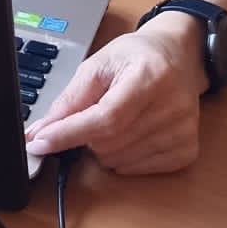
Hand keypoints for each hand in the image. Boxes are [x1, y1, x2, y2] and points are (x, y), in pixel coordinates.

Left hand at [24, 18, 206, 174]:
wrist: (179, 57)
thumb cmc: (137, 58)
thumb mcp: (99, 64)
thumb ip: (70, 99)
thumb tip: (40, 131)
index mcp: (150, 76)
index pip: (105, 118)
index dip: (69, 133)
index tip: (39, 142)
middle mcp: (172, 107)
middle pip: (108, 143)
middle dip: (86, 134)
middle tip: (93, 111)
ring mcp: (182, 132)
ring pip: (118, 161)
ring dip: (104, 147)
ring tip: (118, 117)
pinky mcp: (187, 150)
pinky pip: (137, 170)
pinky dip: (123, 158)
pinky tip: (132, 132)